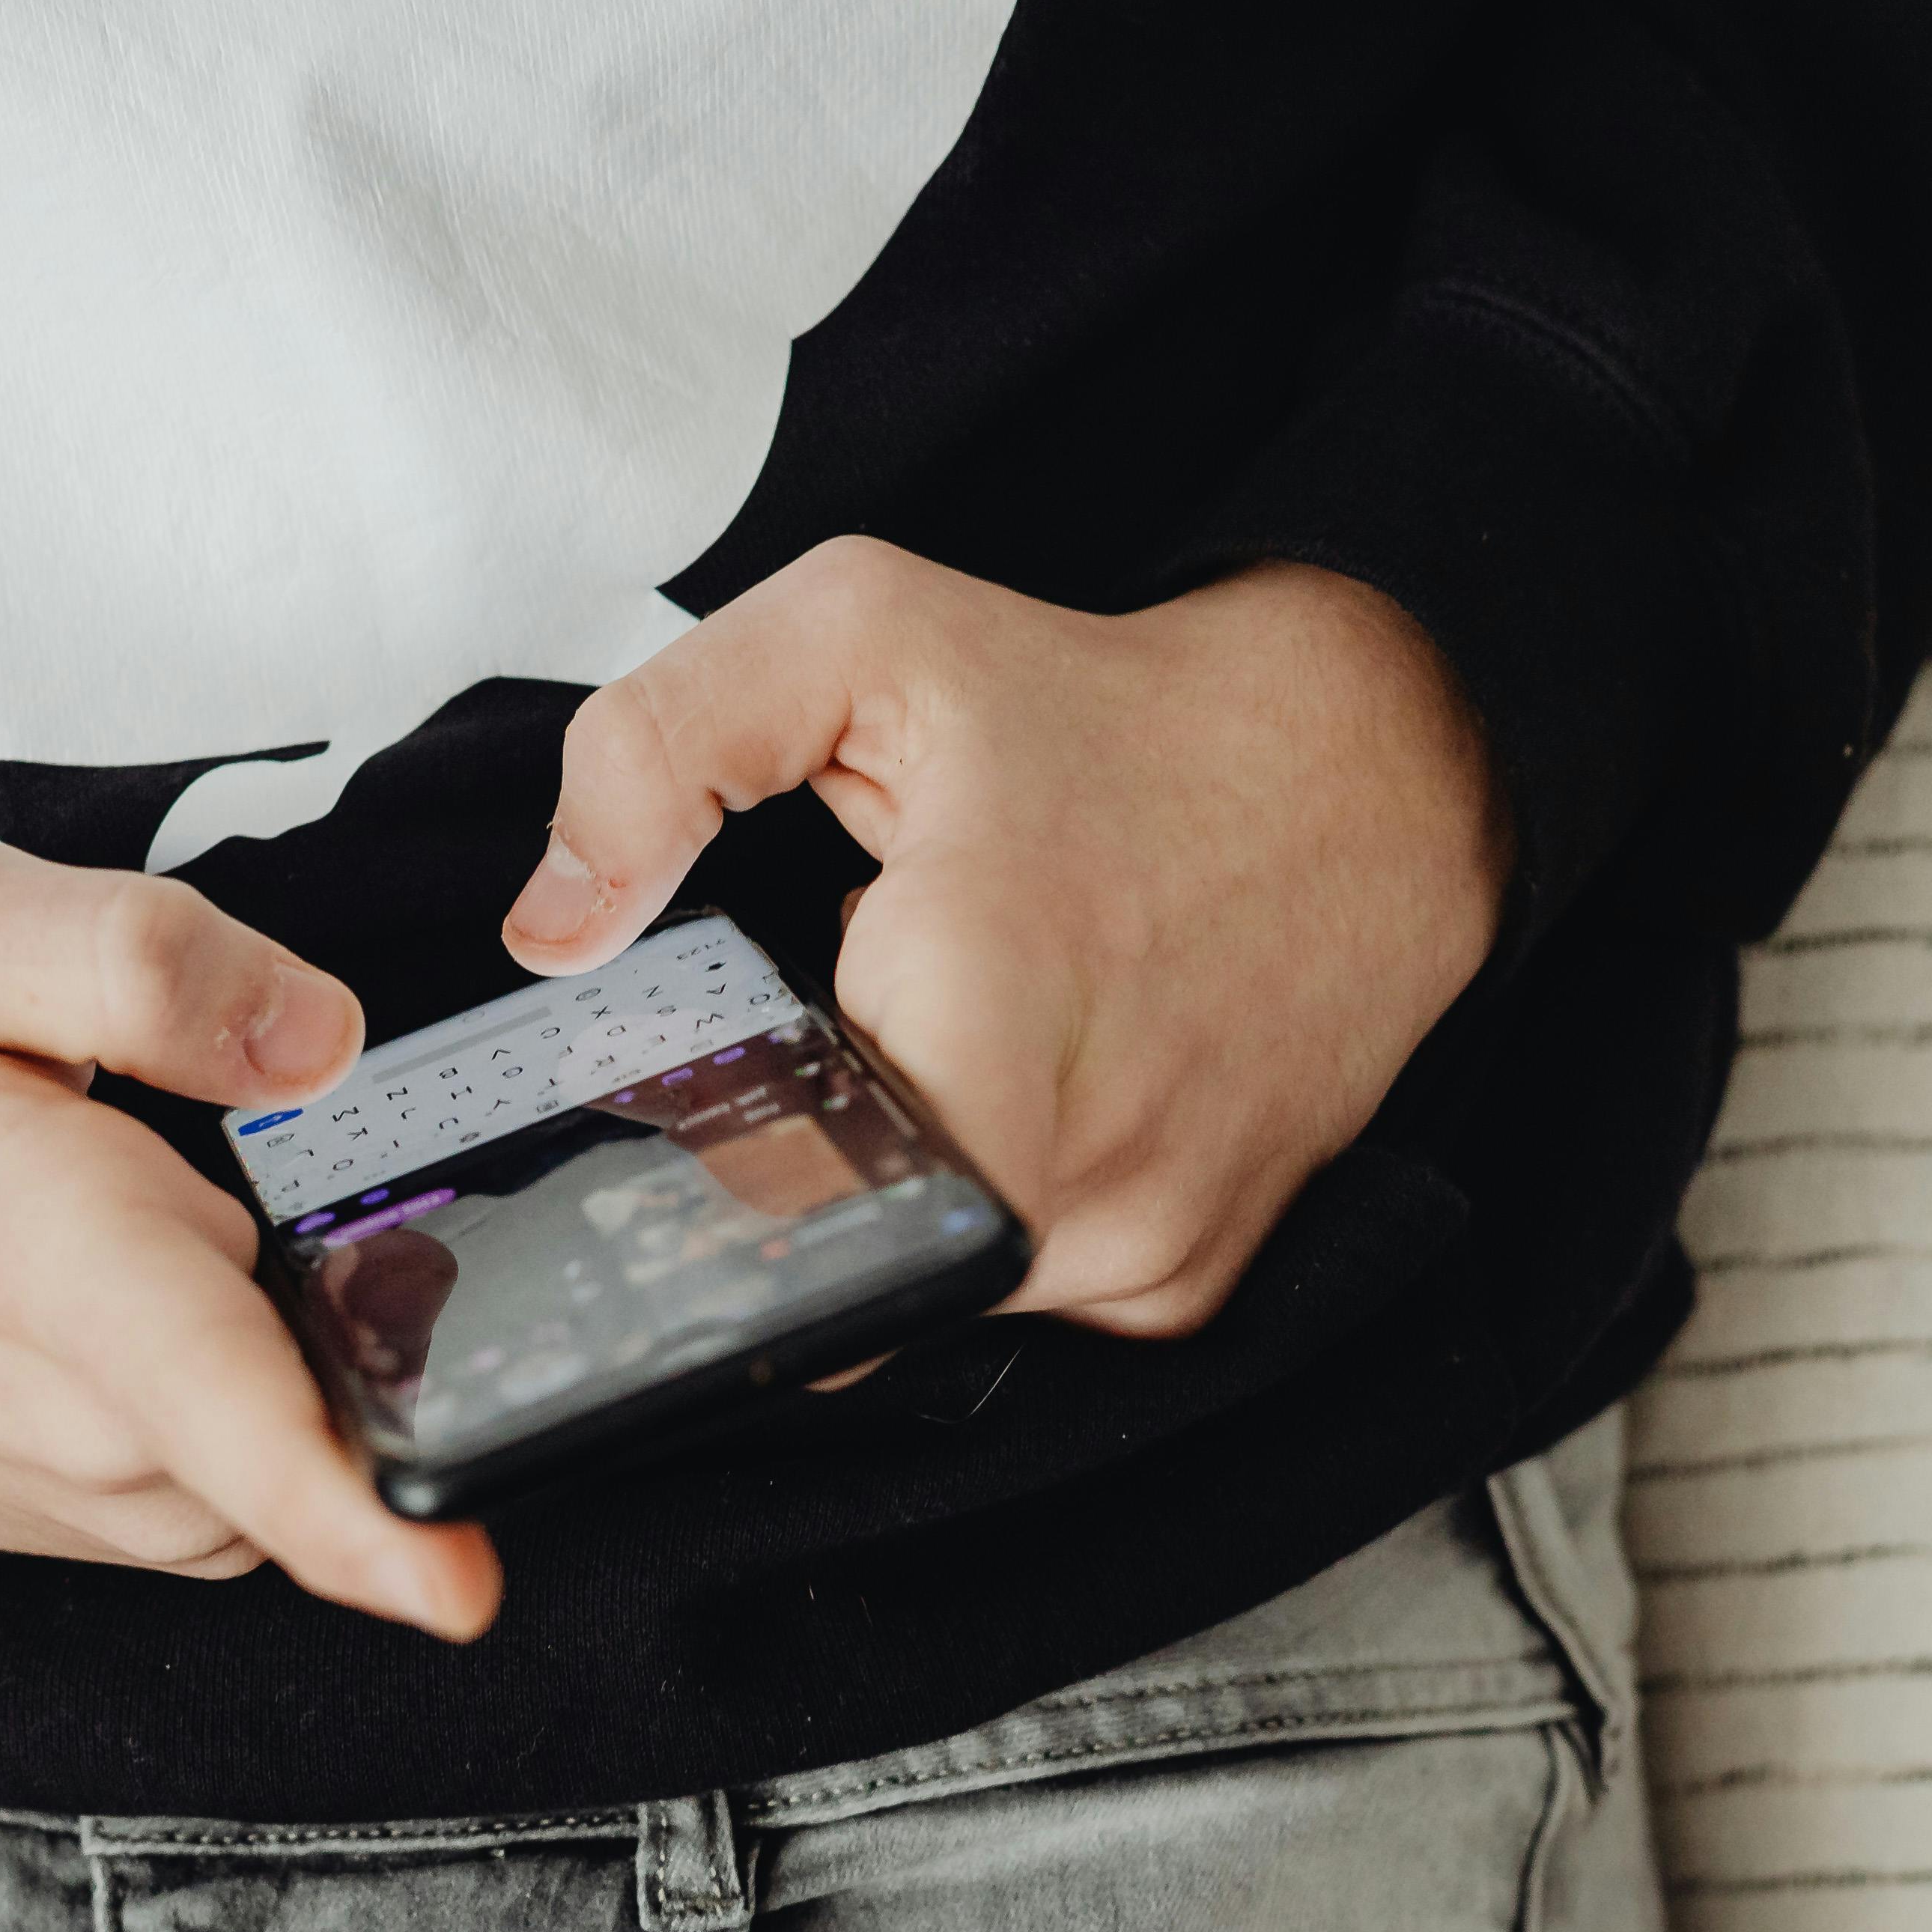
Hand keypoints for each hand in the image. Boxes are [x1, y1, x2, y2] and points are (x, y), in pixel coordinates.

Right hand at [0, 840, 500, 1638]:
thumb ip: (139, 956)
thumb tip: (319, 1036)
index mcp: (61, 1267)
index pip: (226, 1418)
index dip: (358, 1515)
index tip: (460, 1588)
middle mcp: (97, 1425)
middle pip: (340, 1380)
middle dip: (367, 1277)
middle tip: (239, 1166)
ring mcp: (115, 1502)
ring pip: (311, 1424)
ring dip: (296, 1333)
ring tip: (158, 1217)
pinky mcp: (130, 1531)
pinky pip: (263, 1466)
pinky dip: (259, 1385)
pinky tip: (168, 1295)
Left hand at [506, 542, 1504, 1335]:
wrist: (1376, 775)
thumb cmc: (1114, 716)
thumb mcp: (863, 634)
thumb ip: (663, 749)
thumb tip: (555, 923)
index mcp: (978, 1030)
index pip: (749, 1208)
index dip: (693, 1159)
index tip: (696, 1097)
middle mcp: (1075, 1185)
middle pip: (825, 1263)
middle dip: (791, 1168)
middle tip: (822, 1042)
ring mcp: (1141, 1257)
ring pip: (920, 1294)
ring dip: (891, 1192)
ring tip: (935, 1051)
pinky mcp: (1185, 1290)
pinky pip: (1021, 1297)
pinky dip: (987, 1217)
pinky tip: (1021, 1100)